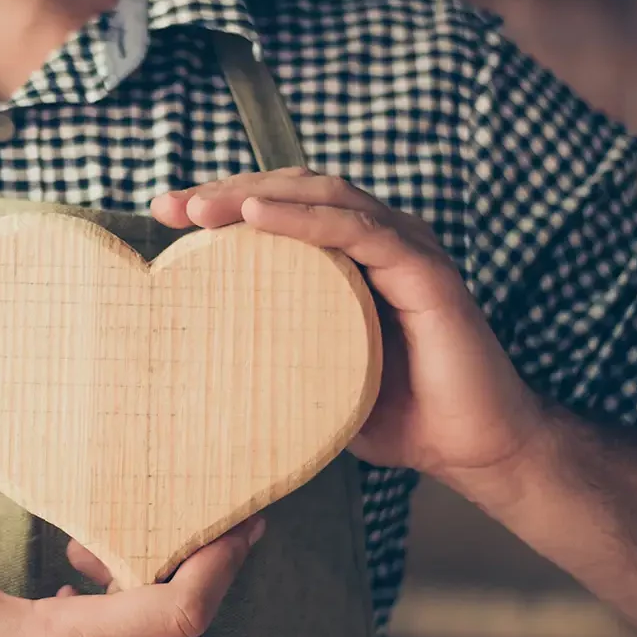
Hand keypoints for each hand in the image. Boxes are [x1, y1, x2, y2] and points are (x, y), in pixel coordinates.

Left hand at [150, 168, 553, 480]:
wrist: (472, 446)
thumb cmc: (398, 415)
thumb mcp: (315, 376)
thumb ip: (273, 353)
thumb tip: (195, 364)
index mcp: (352, 256)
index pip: (281, 209)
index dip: (223, 205)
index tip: (164, 215)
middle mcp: (379, 239)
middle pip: (295, 190)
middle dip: (227, 192)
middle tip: (170, 206)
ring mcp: (405, 248)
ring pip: (322, 198)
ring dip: (256, 197)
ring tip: (201, 209)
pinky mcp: (425, 270)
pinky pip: (357, 231)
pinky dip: (304, 219)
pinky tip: (257, 218)